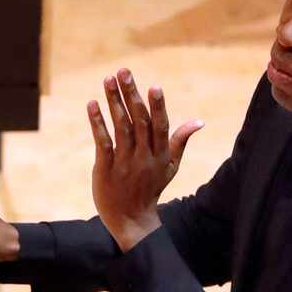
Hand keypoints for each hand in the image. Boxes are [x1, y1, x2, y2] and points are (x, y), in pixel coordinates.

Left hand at [87, 68, 203, 251]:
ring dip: (113, 102)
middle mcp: (144, 157)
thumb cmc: (151, 189)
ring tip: (108, 79)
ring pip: (120, 127)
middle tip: (124, 71)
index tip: (154, 86)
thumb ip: (180, 141)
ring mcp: (124, 163)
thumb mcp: (170, 167)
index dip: (157, 106)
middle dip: (131, 94)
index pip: (160, 126)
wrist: (131, 220)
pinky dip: (97, 122)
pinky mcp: (106, 168)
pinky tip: (92, 104)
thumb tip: (199, 121)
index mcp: (160, 155)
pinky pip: (103, 142)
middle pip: (138, 121)